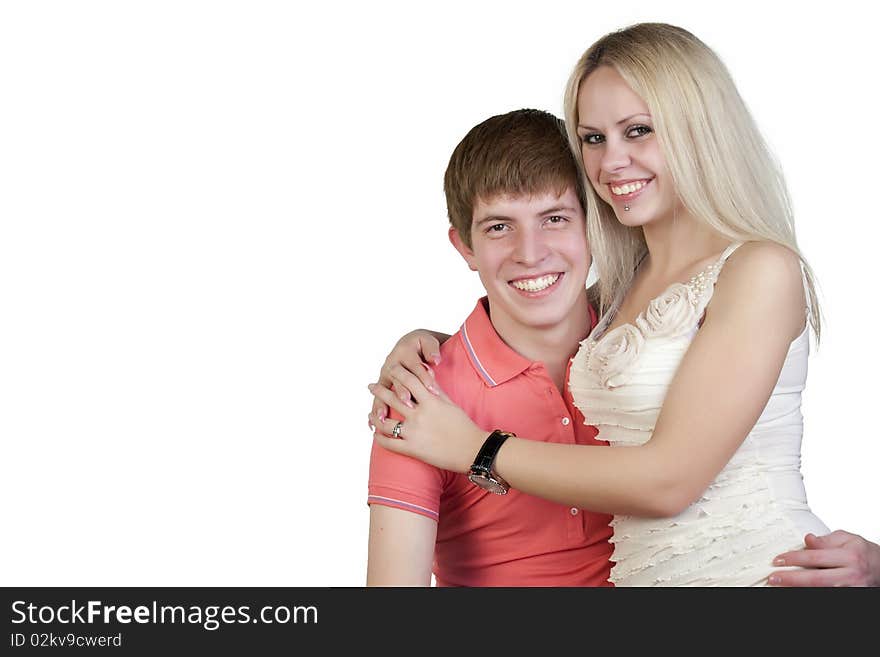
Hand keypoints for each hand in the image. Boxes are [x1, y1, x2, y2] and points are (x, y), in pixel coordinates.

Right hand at [368, 330, 441, 429]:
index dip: (424, 377)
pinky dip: (375, 410)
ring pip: (384, 390)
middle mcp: (392, 363)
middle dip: (402, 391)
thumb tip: (435, 359)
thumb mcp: (428, 342)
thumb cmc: (423, 345)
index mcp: (404, 352)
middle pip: (397, 379)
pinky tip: (372, 423)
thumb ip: (432, 350)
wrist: (411, 344)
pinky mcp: (382, 384)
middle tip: (409, 403)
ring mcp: (385, 374)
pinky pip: (377, 398)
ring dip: (384, 403)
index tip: (432, 389)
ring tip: (384, 417)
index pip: (415, 366)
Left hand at [369, 365, 484, 473]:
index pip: (409, 381)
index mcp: (430, 401)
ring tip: (370, 413)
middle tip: (371, 386)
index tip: (389, 368)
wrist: (473, 450)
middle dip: (379, 390)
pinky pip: (390, 443)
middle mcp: (419, 415)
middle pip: (393, 398)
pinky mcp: (413, 450)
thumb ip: (436, 389)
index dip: (397, 373)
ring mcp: (414, 433)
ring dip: (375, 416)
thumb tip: (426, 374)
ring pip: (385, 423)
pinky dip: (379, 438)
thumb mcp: (451, 403)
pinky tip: (376, 434)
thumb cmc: (464, 426)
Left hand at [769, 530, 879, 586]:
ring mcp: (852, 589)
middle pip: (816, 579)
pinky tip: (797, 590)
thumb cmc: (864, 552)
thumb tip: (806, 540)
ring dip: (799, 589)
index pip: (815, 558)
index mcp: (850, 556)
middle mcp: (852, 575)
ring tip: (781, 586)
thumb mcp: (847, 539)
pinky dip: (811, 593)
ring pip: (821, 590)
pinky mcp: (851, 596)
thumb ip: (826, 540)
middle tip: (773, 577)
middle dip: (792, 579)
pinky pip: (828, 595)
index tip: (778, 560)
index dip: (794, 559)